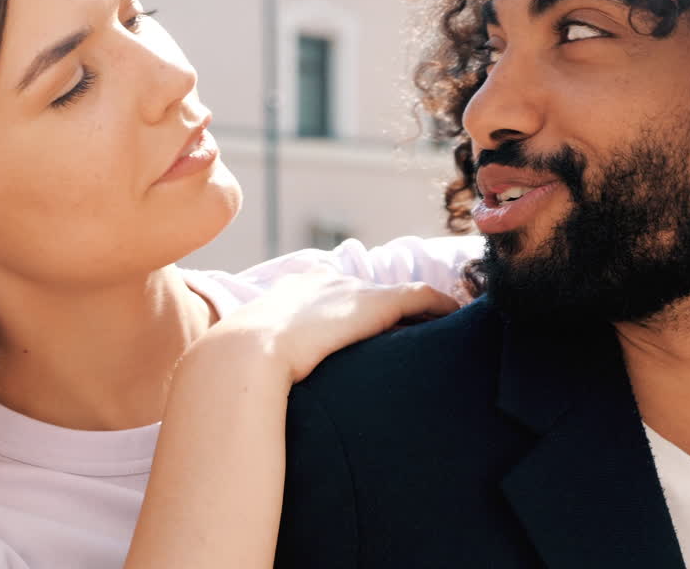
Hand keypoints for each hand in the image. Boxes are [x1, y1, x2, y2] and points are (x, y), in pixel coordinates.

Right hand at [188, 272, 459, 384]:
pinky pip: (419, 297)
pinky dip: (439, 305)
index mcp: (287, 297)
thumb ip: (260, 375)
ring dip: (418, 311)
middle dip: (387, 312)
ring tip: (438, 329)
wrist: (242, 357)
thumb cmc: (233, 373)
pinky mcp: (374, 302)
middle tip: (411, 334)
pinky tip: (456, 316)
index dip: (351, 317)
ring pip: (395, 295)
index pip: (330, 300)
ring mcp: (348, 290)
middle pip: (366, 294)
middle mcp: (321, 284)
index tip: (366, 335)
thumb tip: (254, 406)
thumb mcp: (245, 367)